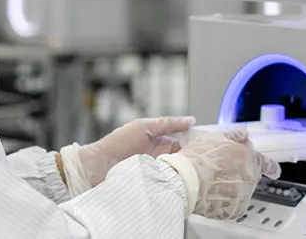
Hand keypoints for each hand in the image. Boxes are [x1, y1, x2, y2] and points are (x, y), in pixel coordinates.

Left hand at [60, 116, 194, 194]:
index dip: (195, 145)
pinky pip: (168, 186)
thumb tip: (191, 120)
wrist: (95, 168)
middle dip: (193, 160)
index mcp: (159, 143)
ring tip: (196, 173)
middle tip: (207, 162)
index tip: (210, 147)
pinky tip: (182, 183)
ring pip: (178, 173)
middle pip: (184, 159)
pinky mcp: (152, 187)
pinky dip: (175, 184)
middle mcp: (160, 159)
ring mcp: (157, 174)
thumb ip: (168, 123)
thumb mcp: (143, 127)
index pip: (184, 144)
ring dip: (184, 172)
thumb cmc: (116, 144)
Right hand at [160, 129, 280, 219]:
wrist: (186, 180)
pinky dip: (225, 201)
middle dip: (241, 172)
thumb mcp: (214, 138)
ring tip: (212, 182)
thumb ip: (233, 135)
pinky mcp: (235, 209)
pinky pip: (233, 205)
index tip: (275, 171)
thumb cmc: (199, 157)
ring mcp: (244, 195)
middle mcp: (251, 177)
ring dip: (232, 187)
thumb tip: (244, 134)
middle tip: (223, 170)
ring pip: (242, 191)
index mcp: (250, 158)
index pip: (267, 163)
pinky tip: (212, 194)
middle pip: (251, 176)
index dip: (271, 167)